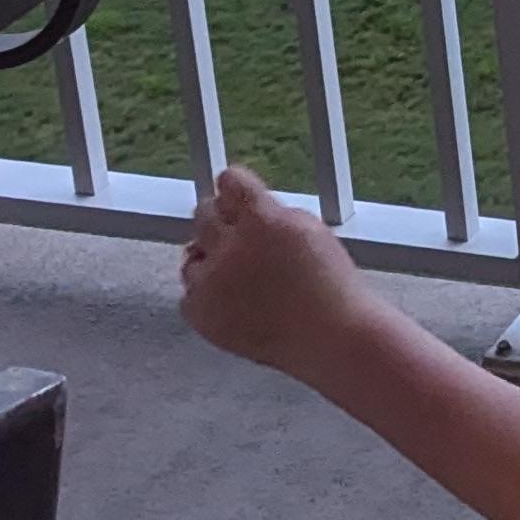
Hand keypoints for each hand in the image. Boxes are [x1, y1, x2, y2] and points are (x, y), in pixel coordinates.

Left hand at [180, 164, 366, 379]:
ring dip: (211, 258)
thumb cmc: (329, 287)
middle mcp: (230, 246)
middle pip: (204, 213)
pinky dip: (207, 294)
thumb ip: (271, 213)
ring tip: (241, 275)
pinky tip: (234, 300)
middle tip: (236, 233)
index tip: (235, 190)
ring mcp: (211, 281)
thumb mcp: (311, 230)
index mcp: (261, 220)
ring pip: (192, 254)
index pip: (230, 182)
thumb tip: (244, 207)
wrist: (328, 337)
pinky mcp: (201, 312)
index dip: (235, 185)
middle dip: (219, 218)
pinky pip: (190, 292)